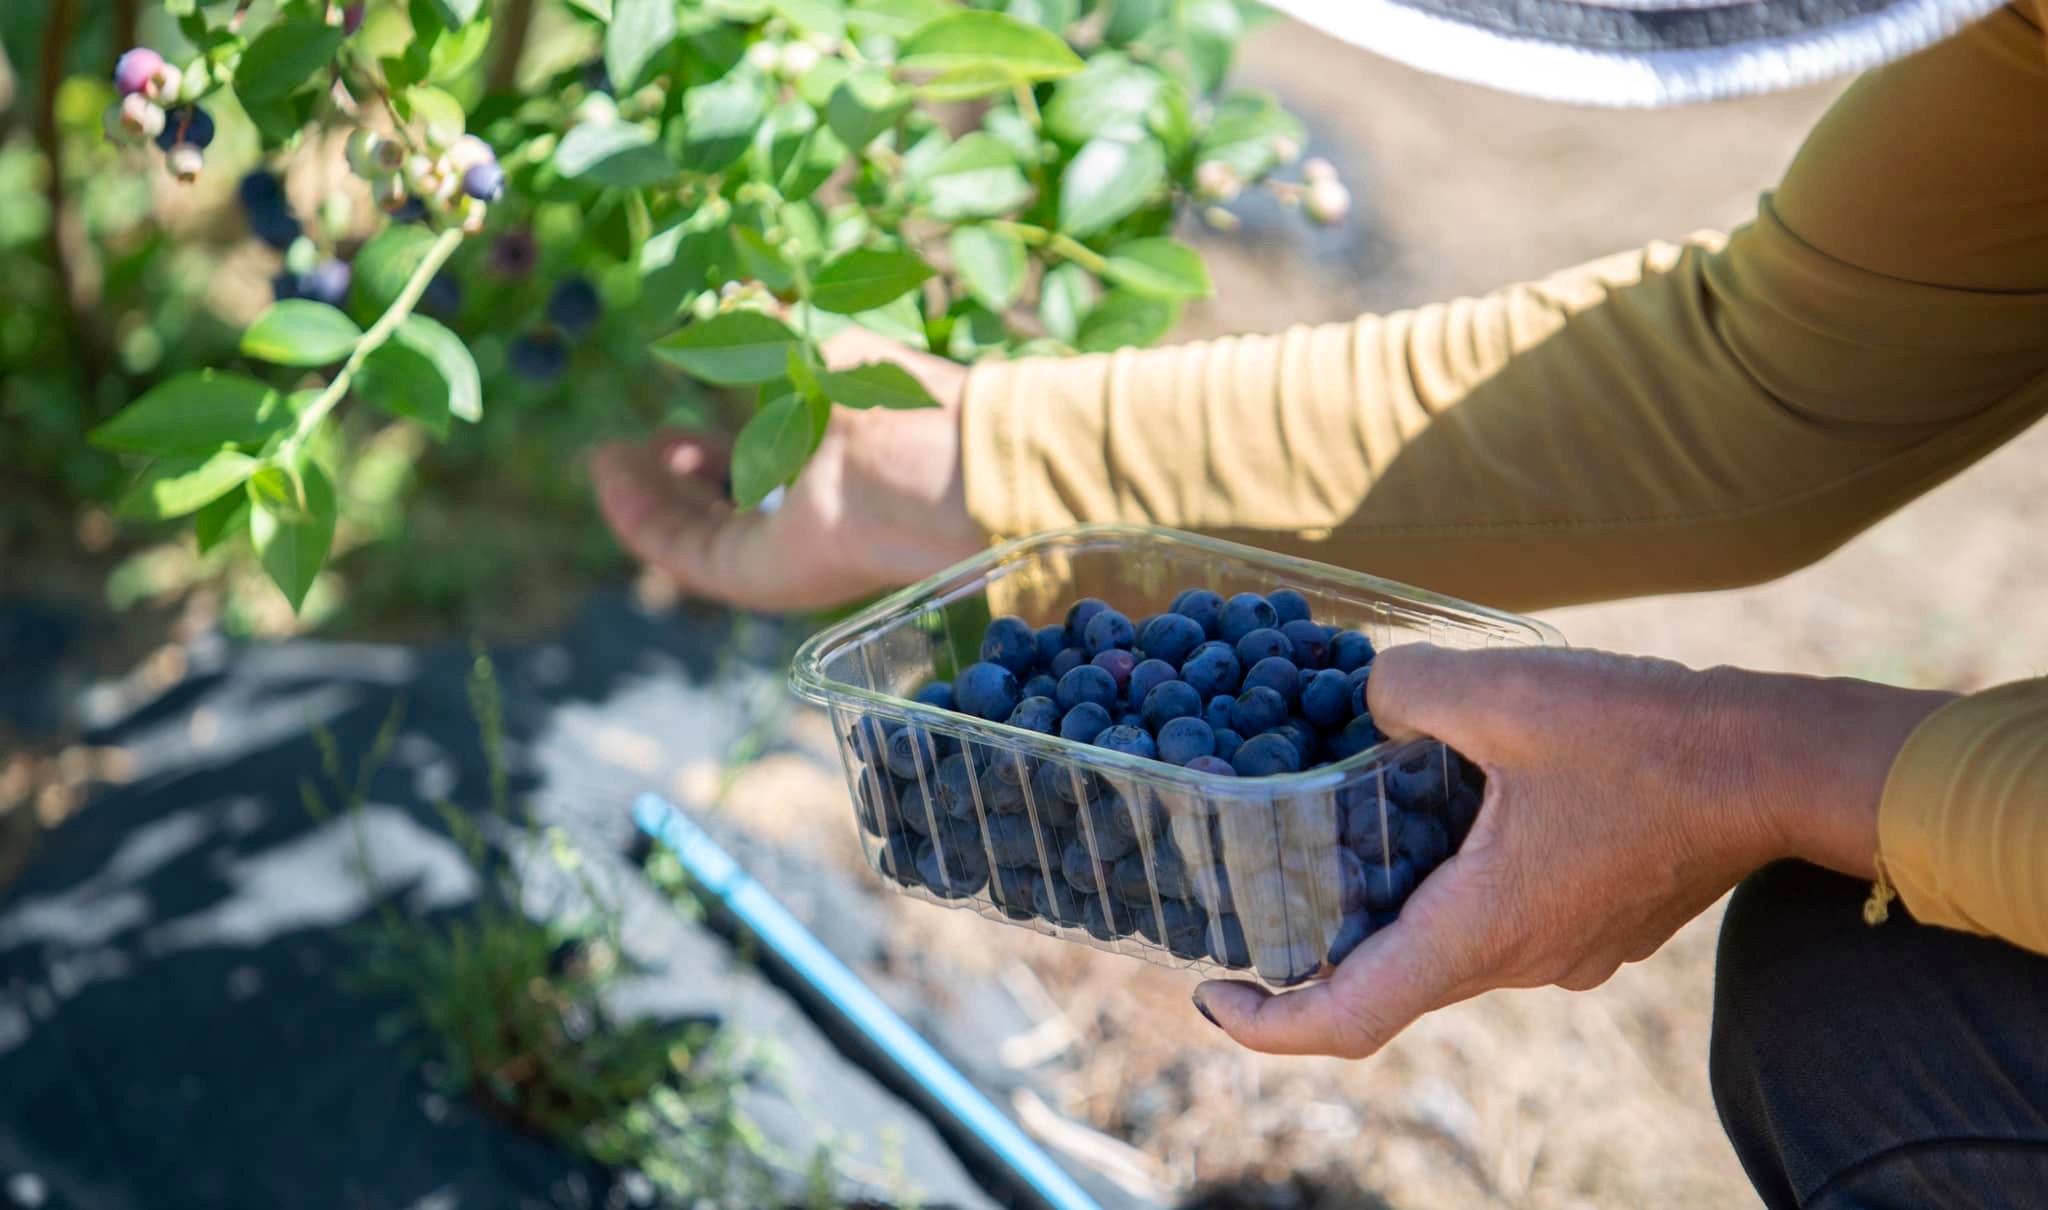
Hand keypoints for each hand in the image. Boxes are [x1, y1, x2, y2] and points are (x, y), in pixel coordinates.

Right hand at [589, 329, 984, 611]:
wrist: (924, 462)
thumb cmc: (886, 395)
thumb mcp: (817, 340)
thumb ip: (772, 322)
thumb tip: (737, 288)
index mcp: (831, 461)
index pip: (761, 463)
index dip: (714, 447)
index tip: (672, 425)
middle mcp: (807, 512)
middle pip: (725, 506)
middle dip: (679, 475)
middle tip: (642, 444)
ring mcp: (780, 549)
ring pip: (694, 531)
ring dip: (644, 495)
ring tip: (609, 457)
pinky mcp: (756, 576)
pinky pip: (680, 549)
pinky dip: (638, 514)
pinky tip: (608, 470)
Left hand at [1191, 645, 1952, 1058]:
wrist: (1779, 762)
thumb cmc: (1646, 737)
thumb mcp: (1504, 690)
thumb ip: (1408, 687)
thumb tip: (1368, 692)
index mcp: (1479, 932)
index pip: (1347, 1019)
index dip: (1265, 1023)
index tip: (1211, 991)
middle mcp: (1516, 963)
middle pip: (1386, 983)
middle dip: (1314, 945)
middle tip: (1258, 883)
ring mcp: (1561, 951)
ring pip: (1442, 948)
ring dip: (1386, 905)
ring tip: (1338, 830)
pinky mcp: (1592, 923)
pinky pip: (1494, 921)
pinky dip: (1445, 883)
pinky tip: (1437, 809)